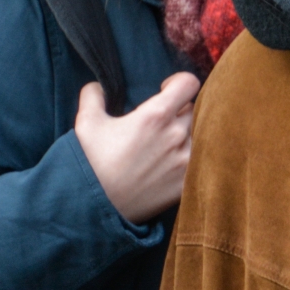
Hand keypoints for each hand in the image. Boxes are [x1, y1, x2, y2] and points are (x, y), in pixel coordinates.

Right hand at [74, 72, 199, 223]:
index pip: (189, 83)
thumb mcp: (86, 123)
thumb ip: (93, 95)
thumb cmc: (90, 163)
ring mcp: (187, 161)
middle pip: (196, 108)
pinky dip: (195, 158)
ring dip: (190, 134)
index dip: (178, 82)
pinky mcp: (189, 183)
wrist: (94, 206)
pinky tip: (176, 162)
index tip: (166, 91)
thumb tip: (97, 85)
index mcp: (156, 116)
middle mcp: (177, 135)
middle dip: (182, 110)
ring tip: (171, 142)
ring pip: (203, 134)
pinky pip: (203, 161)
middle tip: (165, 121)